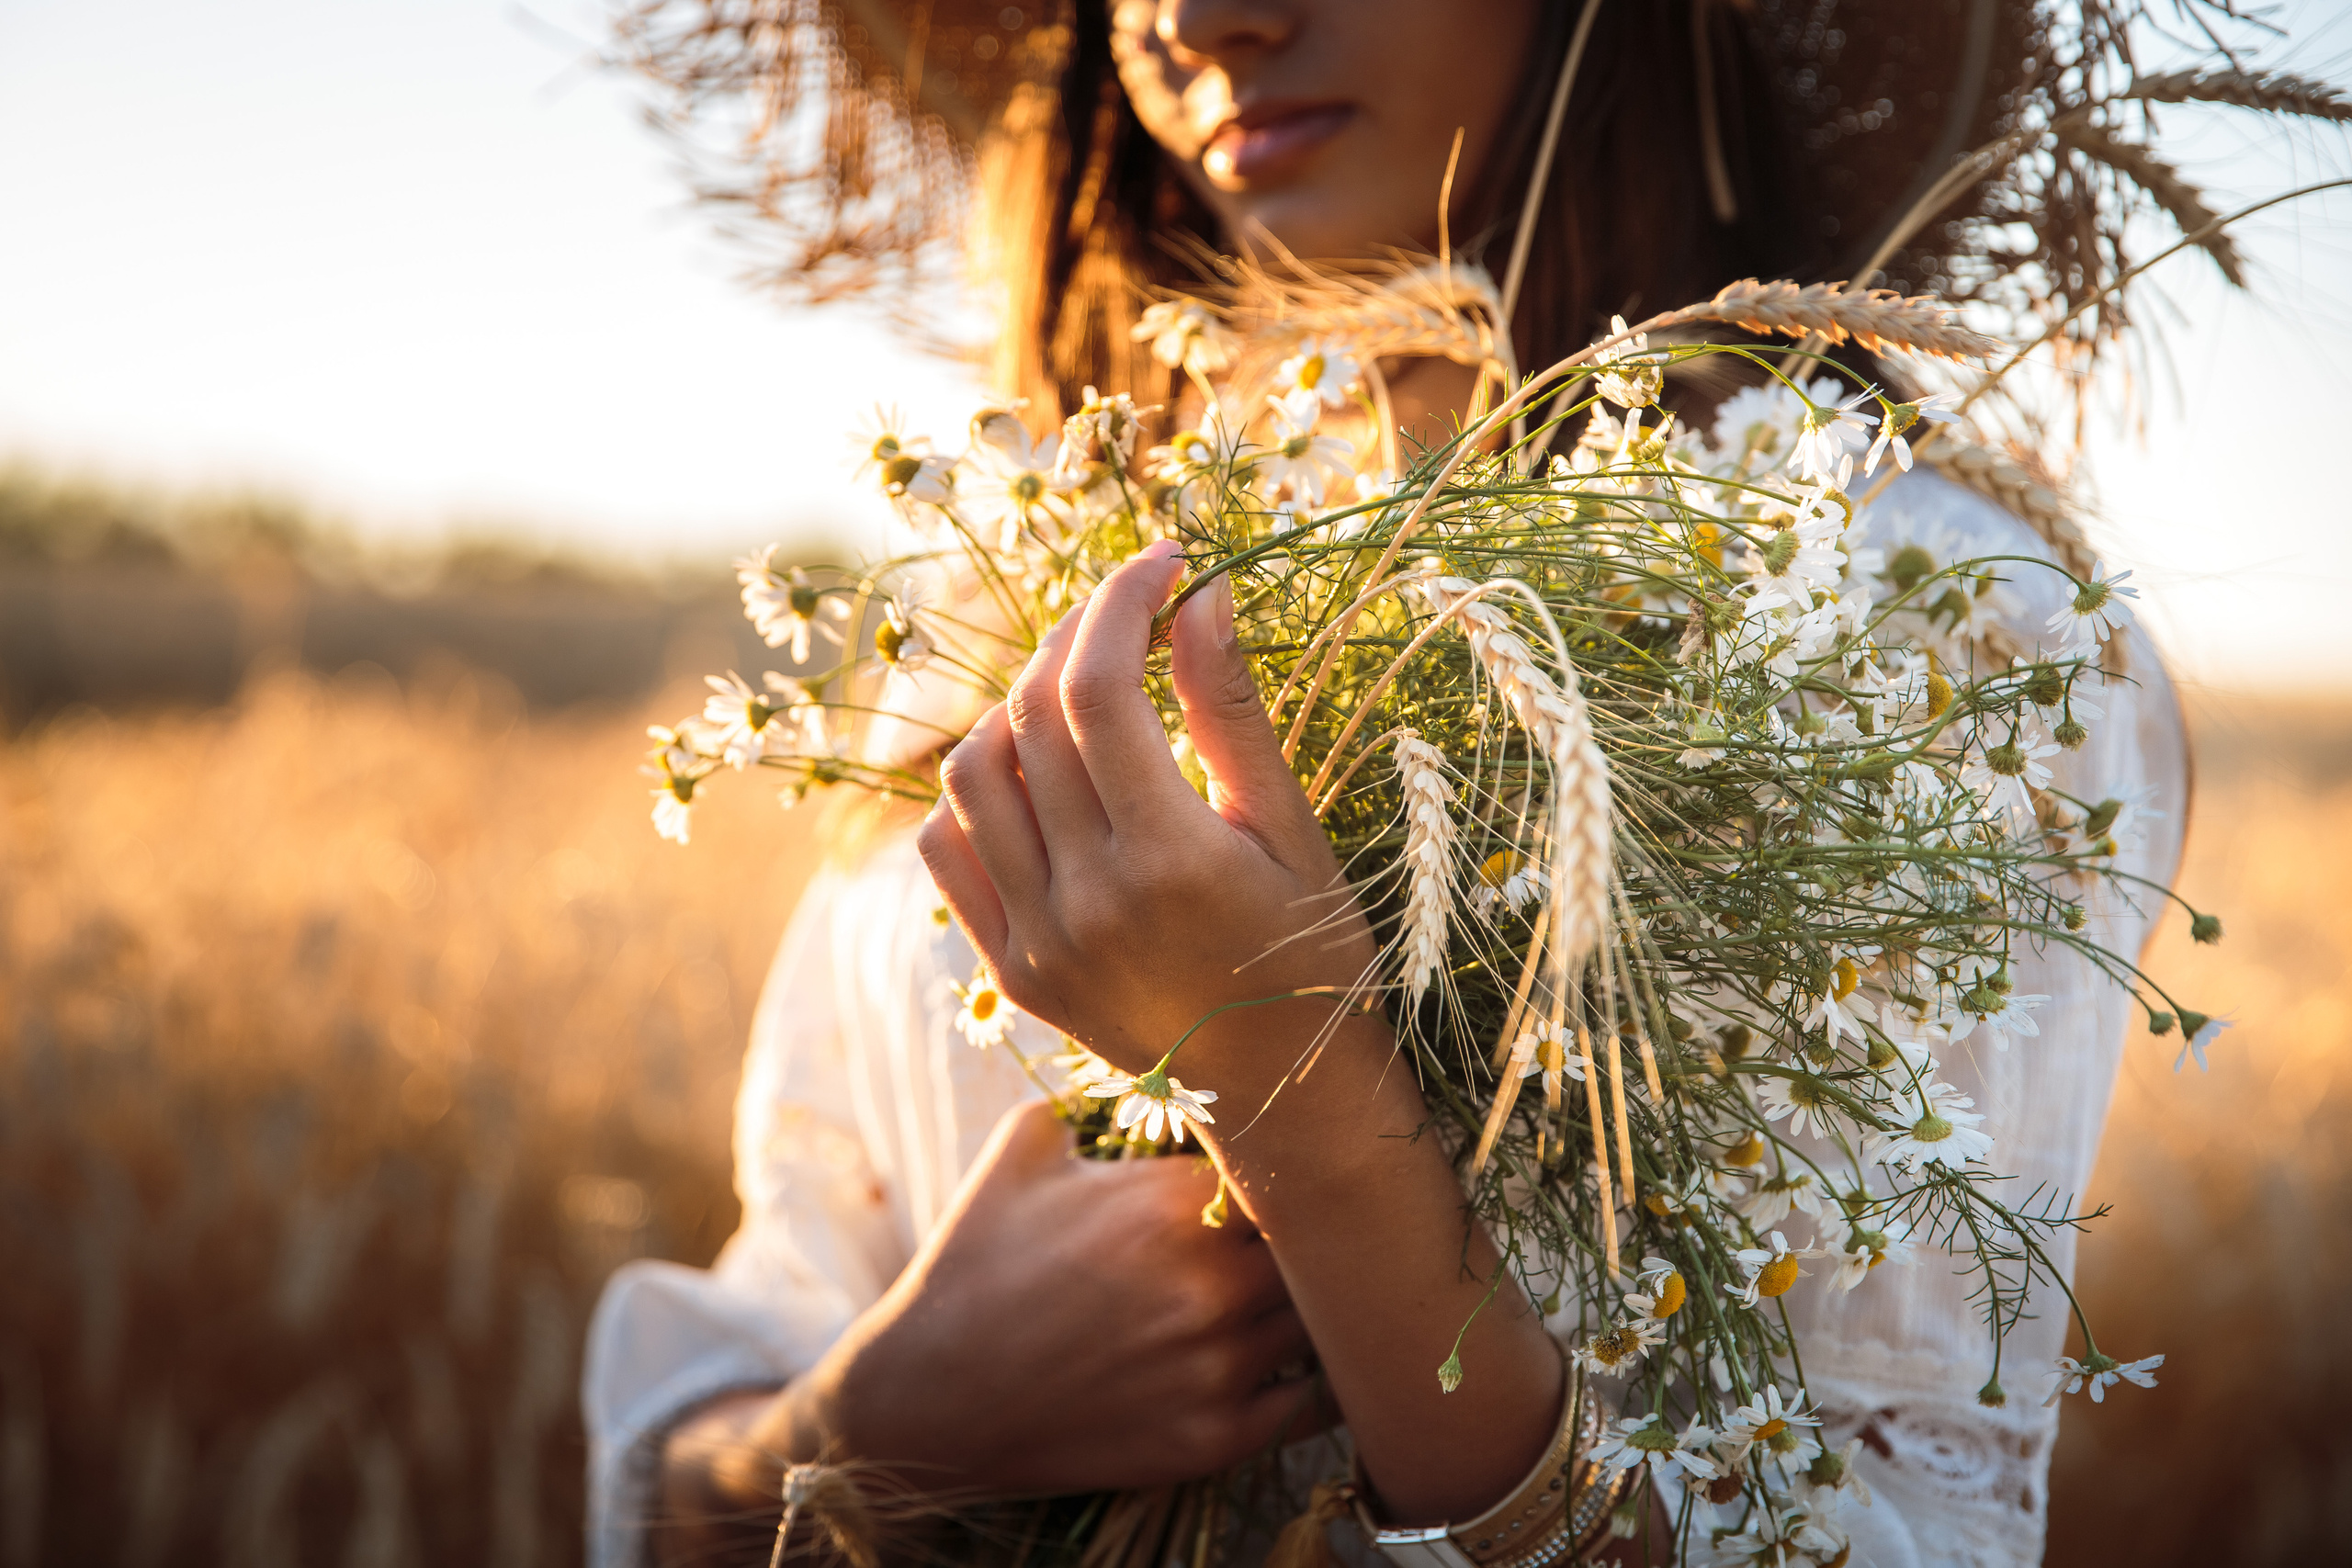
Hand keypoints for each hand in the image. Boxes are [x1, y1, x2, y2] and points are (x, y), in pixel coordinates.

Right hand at [669, 1100, 1324, 1522]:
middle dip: (1311, 1237)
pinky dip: (1316, 1378)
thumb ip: (1101, 1095)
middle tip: (1303, 1233)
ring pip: (1324, 1322)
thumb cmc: (976, 1259)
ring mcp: (1220, 1365)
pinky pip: (1312, 1402)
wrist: (930, 1393)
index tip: (1281, 1170)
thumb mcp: (1024, 1146)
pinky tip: (1297, 1358)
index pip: (1288, 1166)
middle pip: (1323, 1245)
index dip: (1290, 1167)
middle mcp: (1213, 1280)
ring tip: (1306, 1292)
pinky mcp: (1216, 1437)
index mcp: (1178, 1200)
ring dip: (1316, 1304)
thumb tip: (1159, 1065)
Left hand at [918, 540, 1377, 1110]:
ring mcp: (1036, 941)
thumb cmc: (1311, 951)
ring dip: (1017, 706)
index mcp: (1171, 862)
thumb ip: (1234, 711)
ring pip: (971, 773)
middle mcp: (1088, 902)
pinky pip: (945, 847)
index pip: (1104, 689)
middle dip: (1077, 635)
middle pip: (1033, 717)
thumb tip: (1201, 595)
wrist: (1281, 1093)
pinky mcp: (1009, 970)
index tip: (1164, 562)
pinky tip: (1036, 770)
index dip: (1124, 602)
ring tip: (1079, 690)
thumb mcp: (1293, 829)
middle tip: (1129, 611)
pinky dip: (975, 789)